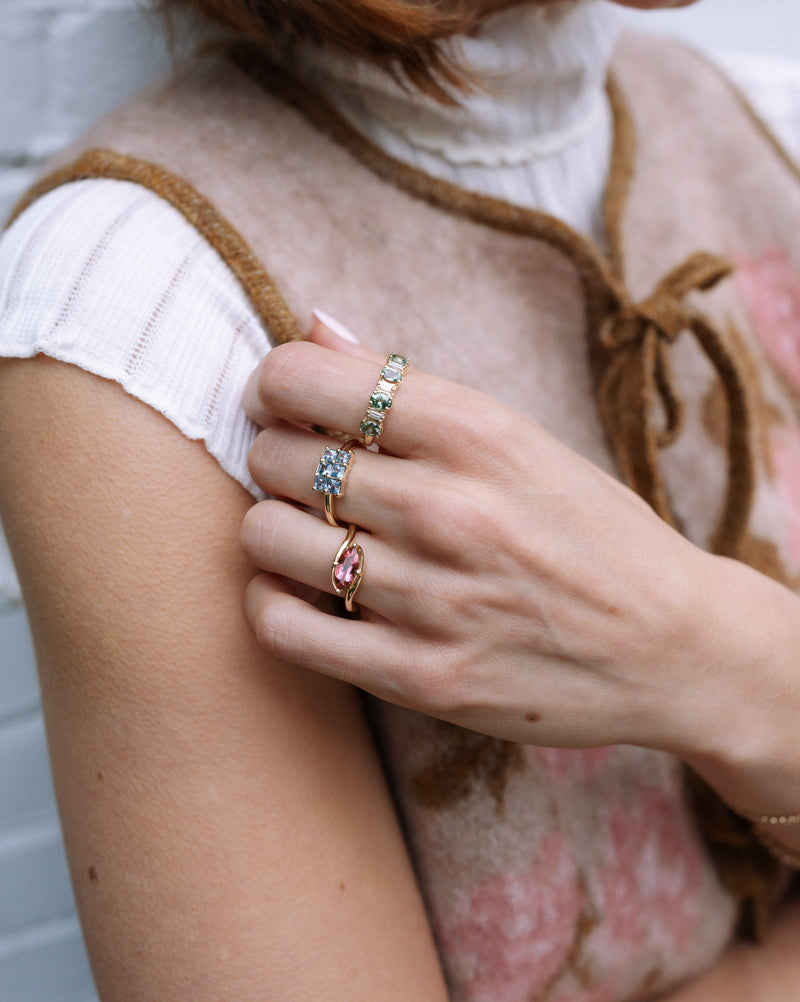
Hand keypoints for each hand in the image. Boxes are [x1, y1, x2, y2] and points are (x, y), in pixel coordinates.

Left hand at [239, 328, 731, 756]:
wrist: (674, 648)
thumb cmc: (594, 533)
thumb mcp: (522, 438)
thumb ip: (411, 387)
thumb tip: (312, 326)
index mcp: (476, 432)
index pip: (307, 380)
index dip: (276, 386)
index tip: (287, 405)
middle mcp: (448, 508)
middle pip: (278, 457)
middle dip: (278, 458)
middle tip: (309, 475)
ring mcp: (431, 597)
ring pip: (266, 536)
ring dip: (274, 529)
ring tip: (312, 534)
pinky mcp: (418, 675)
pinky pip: (279, 624)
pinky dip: (273, 602)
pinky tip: (306, 592)